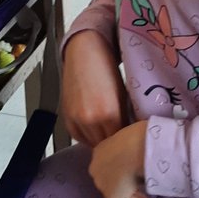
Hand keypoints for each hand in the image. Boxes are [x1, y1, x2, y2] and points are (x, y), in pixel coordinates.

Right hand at [61, 31, 127, 146]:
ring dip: (100, 140)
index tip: (131, 138)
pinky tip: (95, 126)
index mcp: (110, 113)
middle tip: (121, 135)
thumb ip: (126, 116)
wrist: (84, 52)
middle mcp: (91, 120)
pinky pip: (79, 137)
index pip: (122, 140)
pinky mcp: (67, 118)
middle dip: (114, 142)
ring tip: (108, 129)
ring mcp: (77, 120)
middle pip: (107, 145)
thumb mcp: (123, 94)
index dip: (127, 139)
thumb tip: (131, 133)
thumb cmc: (106, 68)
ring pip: (92, 144)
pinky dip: (87, 135)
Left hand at [88, 121, 149, 197]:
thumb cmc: (138, 137)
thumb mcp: (132, 136)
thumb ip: (132, 146)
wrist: (137, 148)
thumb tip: (145, 153)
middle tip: (141, 187)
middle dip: (125, 184)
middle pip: (110, 179)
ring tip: (147, 197)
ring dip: (131, 196)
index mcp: (100, 150)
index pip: (110, 163)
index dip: (123, 169)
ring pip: (115, 193)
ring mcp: (102, 184)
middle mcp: (96, 168)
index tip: (136, 171)